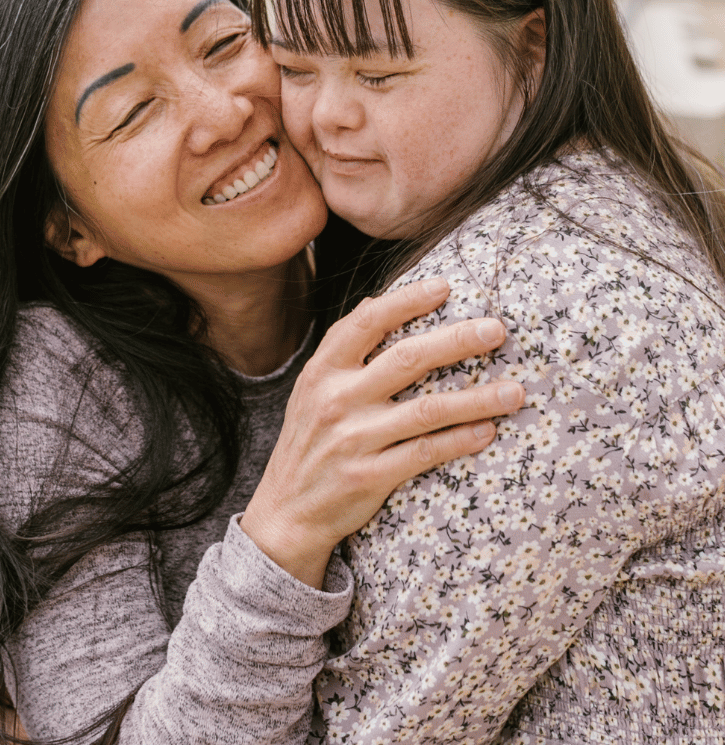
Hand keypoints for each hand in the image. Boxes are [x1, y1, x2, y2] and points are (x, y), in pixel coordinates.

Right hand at [241, 278, 523, 587]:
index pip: (366, 323)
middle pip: (407, 359)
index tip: (445, 286)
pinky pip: (425, 453)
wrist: (285, 514)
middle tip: (497, 329)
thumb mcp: (311, 389)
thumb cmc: (308, 442)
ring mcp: (353, 439)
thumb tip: (376, 301)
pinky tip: (488, 432)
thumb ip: (342, 348)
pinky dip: (460, 440)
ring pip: (427, 409)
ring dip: (477, 398)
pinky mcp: (369, 476)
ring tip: (515, 391)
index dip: (407, 301)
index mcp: (322, 371)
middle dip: (458, 340)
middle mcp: (336, 399)